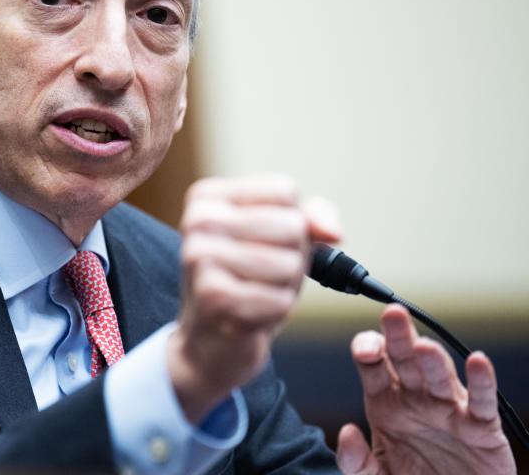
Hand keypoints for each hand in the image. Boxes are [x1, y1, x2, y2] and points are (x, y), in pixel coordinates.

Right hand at [167, 175, 341, 421]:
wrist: (209, 340)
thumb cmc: (246, 280)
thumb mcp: (277, 239)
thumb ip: (311, 218)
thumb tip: (333, 233)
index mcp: (207, 197)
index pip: (284, 191)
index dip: (294, 222)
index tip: (265, 241)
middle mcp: (198, 220)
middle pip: (291, 226)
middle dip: (293, 257)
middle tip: (262, 274)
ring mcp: (200, 257)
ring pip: (289, 264)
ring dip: (285, 287)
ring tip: (256, 293)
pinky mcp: (212, 297)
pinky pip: (280, 300)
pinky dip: (276, 311)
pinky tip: (250, 314)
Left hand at [337, 304, 515, 474]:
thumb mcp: (375, 473)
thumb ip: (355, 459)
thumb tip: (345, 433)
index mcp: (385, 400)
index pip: (373, 362)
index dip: (368, 348)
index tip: (365, 352)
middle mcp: (416, 396)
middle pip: (405, 358)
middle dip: (398, 336)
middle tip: (393, 314)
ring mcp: (447, 408)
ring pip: (440, 374)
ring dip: (433, 358)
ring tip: (423, 346)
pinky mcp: (480, 427)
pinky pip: (482, 401)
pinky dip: (482, 381)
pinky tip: (478, 362)